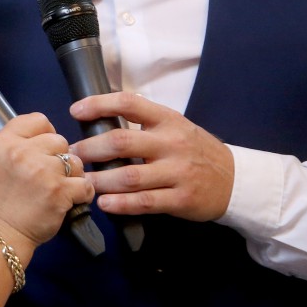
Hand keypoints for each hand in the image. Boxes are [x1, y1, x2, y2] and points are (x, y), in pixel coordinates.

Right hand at [0, 113, 95, 250]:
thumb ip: (14, 145)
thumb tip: (43, 140)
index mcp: (4, 141)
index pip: (38, 120)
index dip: (46, 134)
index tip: (44, 149)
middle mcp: (23, 152)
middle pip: (59, 140)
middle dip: (58, 157)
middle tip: (50, 175)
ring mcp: (43, 171)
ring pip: (75, 162)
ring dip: (72, 175)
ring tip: (60, 188)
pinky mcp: (60, 192)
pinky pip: (85, 184)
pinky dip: (82, 193)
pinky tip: (71, 200)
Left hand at [69, 93, 232, 221]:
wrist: (234, 180)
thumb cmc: (195, 151)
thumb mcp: (175, 127)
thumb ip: (144, 123)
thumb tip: (99, 120)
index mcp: (168, 119)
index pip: (129, 102)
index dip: (99, 104)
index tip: (75, 111)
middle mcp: (172, 143)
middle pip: (122, 142)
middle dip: (91, 149)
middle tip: (72, 156)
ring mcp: (178, 172)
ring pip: (129, 176)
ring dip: (100, 179)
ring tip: (82, 182)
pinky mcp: (181, 199)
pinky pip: (145, 202)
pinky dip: (120, 204)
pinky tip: (104, 203)